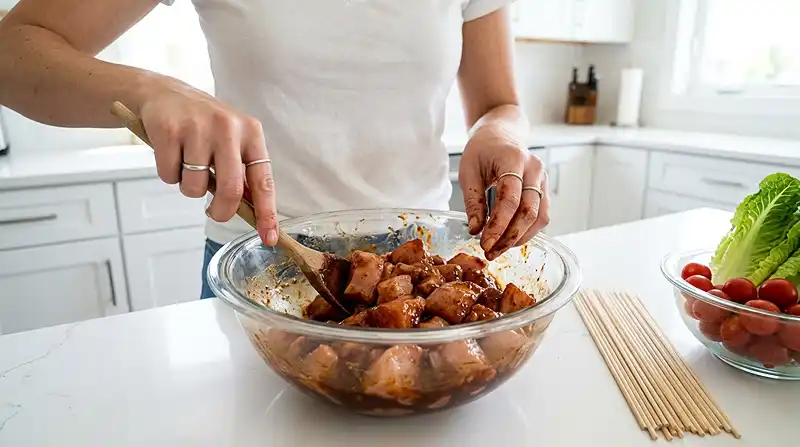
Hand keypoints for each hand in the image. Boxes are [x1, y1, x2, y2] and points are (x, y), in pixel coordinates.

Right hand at [137, 79, 278, 244]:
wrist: (163, 92)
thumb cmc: (203, 124)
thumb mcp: (232, 139)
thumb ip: (242, 171)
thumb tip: (254, 212)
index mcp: (251, 132)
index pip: (263, 181)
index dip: (267, 213)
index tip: (269, 237)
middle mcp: (228, 128)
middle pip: (231, 190)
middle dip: (222, 211)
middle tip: (214, 213)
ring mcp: (197, 128)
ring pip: (196, 187)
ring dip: (189, 187)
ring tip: (186, 164)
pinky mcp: (168, 130)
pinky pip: (169, 176)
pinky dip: (168, 174)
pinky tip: (170, 153)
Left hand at [458, 125, 549, 260]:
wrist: (501, 135)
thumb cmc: (482, 151)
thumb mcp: (469, 172)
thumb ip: (473, 201)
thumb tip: (476, 230)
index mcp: (513, 159)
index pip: (510, 199)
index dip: (498, 226)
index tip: (485, 243)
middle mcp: (534, 169)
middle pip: (529, 211)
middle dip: (510, 236)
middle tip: (491, 252)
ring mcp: (544, 179)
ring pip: (540, 217)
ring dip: (520, 237)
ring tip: (498, 248)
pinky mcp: (545, 189)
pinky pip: (542, 215)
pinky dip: (527, 231)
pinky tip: (510, 238)